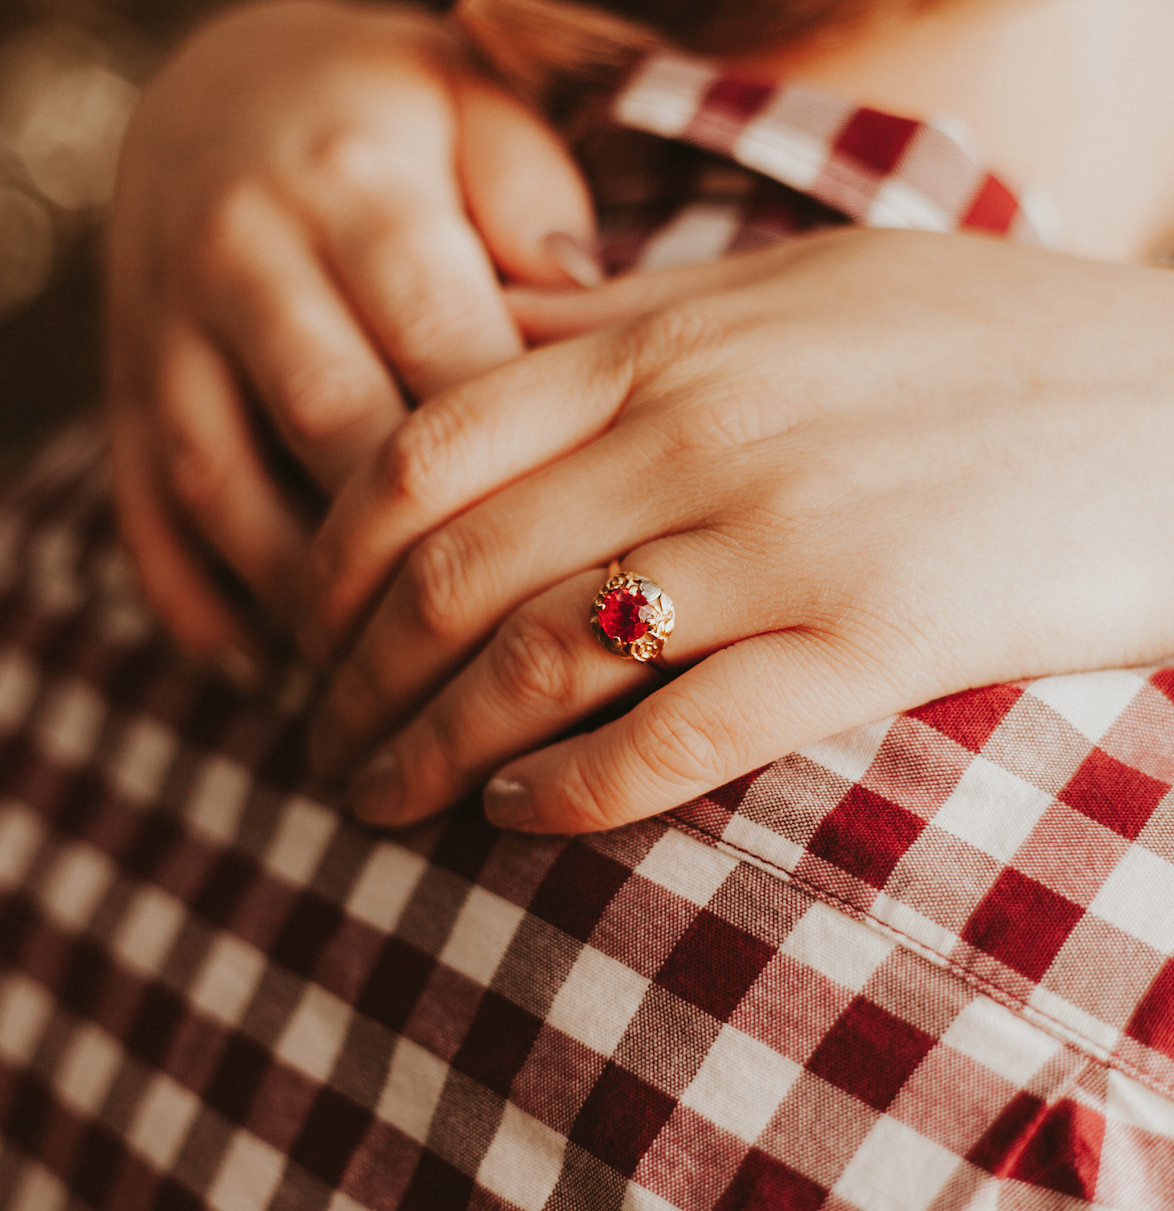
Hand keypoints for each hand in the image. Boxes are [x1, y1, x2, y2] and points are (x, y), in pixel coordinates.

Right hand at [105, 0, 595, 680]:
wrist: (213, 93)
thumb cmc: (393, 123)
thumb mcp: (477, 114)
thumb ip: (532, 205)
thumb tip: (583, 315)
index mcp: (357, 192)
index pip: (441, 348)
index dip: (508, 465)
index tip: (579, 558)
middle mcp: (245, 261)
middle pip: (334, 430)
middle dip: (414, 552)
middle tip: (496, 653)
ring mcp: (166, 334)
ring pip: (225, 486)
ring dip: (306, 597)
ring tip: (388, 686)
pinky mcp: (122, 394)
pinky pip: (140, 511)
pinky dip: (196, 603)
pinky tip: (268, 671)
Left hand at [301, 227, 1173, 832]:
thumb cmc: (988, 343)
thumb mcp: (793, 283)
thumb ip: (636, 312)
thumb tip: (497, 331)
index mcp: (665, 345)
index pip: (421, 452)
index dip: (331, 560)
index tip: (305, 632)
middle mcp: (701, 436)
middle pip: (453, 575)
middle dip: (354, 680)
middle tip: (319, 746)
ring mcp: (785, 540)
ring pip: (538, 663)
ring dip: (430, 749)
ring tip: (382, 804)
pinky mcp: (875, 642)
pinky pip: (677, 735)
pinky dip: (572, 789)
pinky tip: (519, 815)